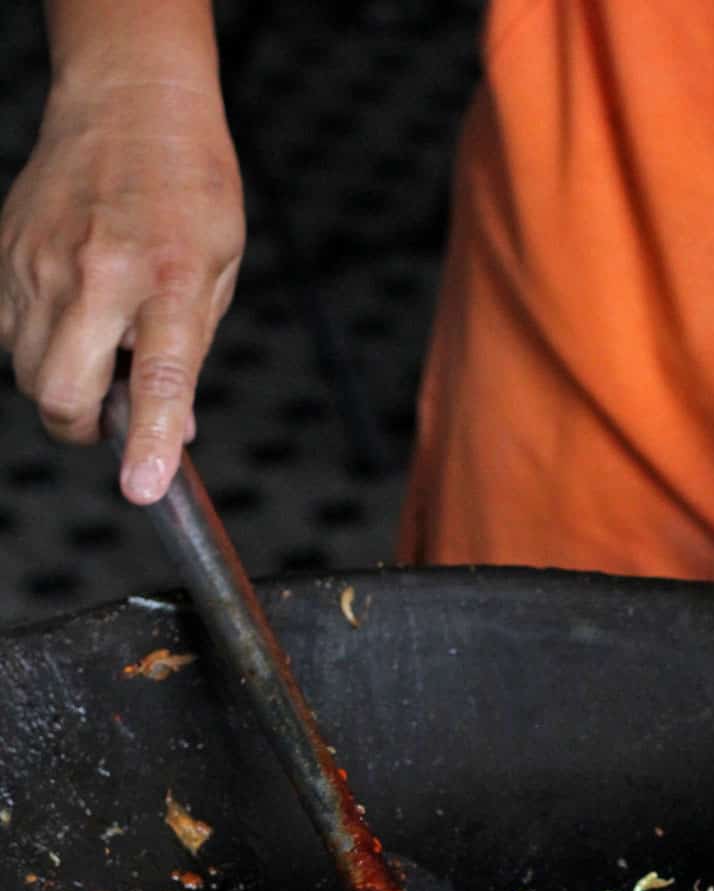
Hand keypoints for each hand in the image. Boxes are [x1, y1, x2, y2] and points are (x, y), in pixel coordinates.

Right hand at [0, 79, 243, 502]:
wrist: (130, 104)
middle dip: (83, 425)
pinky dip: (34, 344)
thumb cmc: (186, 188)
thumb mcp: (218, 271)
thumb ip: (193, 353)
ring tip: (96, 343)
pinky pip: (4, 333)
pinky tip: (68, 314)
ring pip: (26, 372)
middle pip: (60, 393)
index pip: (160, 378)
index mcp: (167, 279)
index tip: (142, 488)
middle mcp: (96, 274)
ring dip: (60, 383)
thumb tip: (176, 430)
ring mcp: (39, 263)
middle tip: (112, 412)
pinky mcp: (5, 255)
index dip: (149, 441)